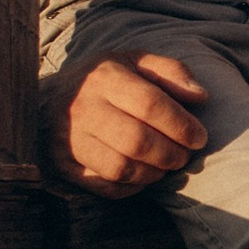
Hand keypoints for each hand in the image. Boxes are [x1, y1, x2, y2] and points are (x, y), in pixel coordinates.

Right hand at [46, 50, 209, 193]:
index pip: (150, 104)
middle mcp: (84, 108)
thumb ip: (171, 72)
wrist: (48, 100)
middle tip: (184, 156)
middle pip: (137, 141)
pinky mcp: (64, 164)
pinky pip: (105, 185)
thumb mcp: (134, 62)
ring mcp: (70, 139)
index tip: (199, 137)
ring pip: (121, 168)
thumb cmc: (103, 81)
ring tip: (165, 166)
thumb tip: (201, 97)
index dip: (181, 125)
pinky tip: (142, 176)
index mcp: (105, 77)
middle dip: (171, 154)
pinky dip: (131, 187)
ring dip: (153, 173)